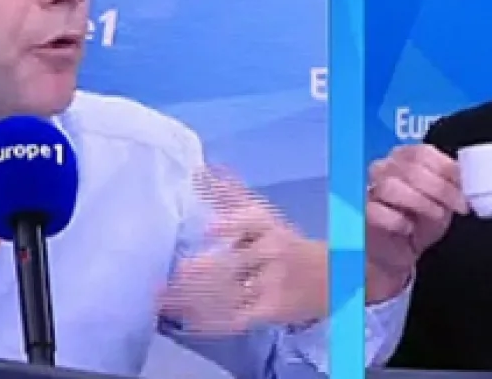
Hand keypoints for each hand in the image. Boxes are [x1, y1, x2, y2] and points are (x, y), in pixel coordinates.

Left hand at [160, 171, 327, 334]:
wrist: (329, 278)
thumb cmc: (284, 243)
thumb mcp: (263, 217)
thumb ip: (229, 195)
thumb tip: (198, 172)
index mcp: (268, 225)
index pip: (251, 221)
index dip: (231, 224)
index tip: (208, 229)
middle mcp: (272, 252)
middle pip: (231, 263)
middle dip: (195, 272)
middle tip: (164, 278)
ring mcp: (272, 284)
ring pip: (228, 293)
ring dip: (193, 299)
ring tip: (162, 300)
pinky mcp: (270, 310)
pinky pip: (235, 317)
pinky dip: (210, 320)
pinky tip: (188, 320)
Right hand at [366, 144, 467, 302]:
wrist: (397, 254)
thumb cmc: (419, 223)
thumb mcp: (442, 202)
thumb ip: (451, 187)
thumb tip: (468, 180)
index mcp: (404, 158)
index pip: (423, 153)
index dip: (447, 169)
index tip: (466, 188)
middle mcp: (384, 168)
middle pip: (411, 169)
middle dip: (441, 189)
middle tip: (460, 206)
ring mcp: (369, 190)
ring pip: (391, 186)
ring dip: (421, 202)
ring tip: (436, 216)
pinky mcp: (362, 214)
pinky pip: (376, 211)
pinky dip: (397, 220)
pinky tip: (408, 229)